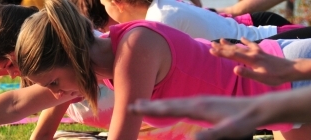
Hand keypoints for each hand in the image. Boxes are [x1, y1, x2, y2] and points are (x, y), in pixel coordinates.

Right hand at [128, 97, 261, 139]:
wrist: (258, 108)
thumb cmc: (244, 121)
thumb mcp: (230, 131)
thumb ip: (212, 135)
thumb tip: (192, 138)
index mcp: (198, 107)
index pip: (169, 108)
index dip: (151, 109)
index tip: (134, 108)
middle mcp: (196, 101)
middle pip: (167, 103)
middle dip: (148, 105)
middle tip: (130, 105)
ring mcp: (200, 101)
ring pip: (173, 102)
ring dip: (156, 104)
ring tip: (142, 104)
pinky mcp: (204, 103)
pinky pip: (180, 103)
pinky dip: (169, 105)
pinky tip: (167, 107)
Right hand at [210, 38, 294, 85]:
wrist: (290, 69)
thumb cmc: (275, 76)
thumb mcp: (260, 78)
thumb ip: (247, 73)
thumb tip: (234, 69)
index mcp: (250, 60)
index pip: (232, 55)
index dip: (221, 53)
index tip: (211, 50)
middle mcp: (252, 53)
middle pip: (234, 49)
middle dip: (222, 47)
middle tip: (211, 44)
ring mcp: (257, 52)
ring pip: (240, 46)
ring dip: (230, 44)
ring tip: (221, 40)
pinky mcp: (261, 52)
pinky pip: (251, 45)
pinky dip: (246, 41)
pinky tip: (242, 39)